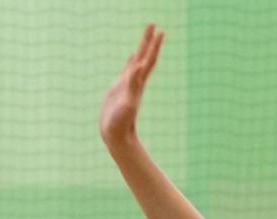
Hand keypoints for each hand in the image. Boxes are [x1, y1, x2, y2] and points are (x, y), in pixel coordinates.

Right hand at [100, 23, 163, 146]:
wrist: (117, 136)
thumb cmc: (120, 124)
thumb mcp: (126, 104)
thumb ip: (132, 85)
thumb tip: (139, 67)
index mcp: (137, 83)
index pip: (148, 60)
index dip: (153, 45)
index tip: (160, 30)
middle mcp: (135, 81)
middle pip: (144, 56)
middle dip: (148, 40)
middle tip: (153, 23)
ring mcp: (128, 84)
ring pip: (137, 61)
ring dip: (142, 47)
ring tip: (147, 34)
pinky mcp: (120, 88)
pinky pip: (127, 70)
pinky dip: (131, 60)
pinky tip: (133, 55)